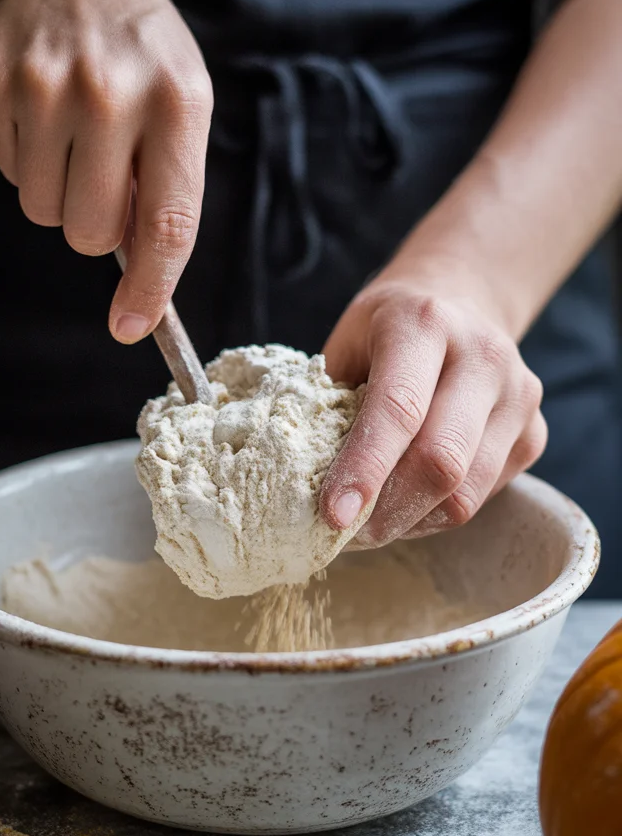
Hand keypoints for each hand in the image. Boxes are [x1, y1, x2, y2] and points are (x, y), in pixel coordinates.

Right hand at [0, 0, 212, 340]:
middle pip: (91, 231)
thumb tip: (142, 279)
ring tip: (75, 134)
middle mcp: (111, 93)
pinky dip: (27, 159)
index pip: (168, 223)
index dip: (151, 288)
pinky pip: (9, 174)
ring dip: (60, 192)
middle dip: (97, 224)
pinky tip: (43, 111)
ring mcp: (44, 87)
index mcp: (177, 102)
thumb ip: (170, 185)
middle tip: (106, 175)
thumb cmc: (138, 50)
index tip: (134, 327)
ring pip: (43, 212)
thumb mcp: (182, 99)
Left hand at [319, 276, 546, 544]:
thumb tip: (301, 483)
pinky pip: (483, 496)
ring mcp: (519, 395)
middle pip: (441, 459)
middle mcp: (482, 355)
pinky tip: (409, 506)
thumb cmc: (387, 330)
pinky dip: (438, 515)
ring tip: (372, 526)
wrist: (462, 301)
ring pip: (467, 491)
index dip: (364, 469)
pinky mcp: (535, 433)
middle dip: (387, 511)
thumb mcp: (348, 343)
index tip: (333, 515)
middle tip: (346, 535)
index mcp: (424, 323)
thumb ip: (330, 403)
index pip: (399, 409)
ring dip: (412, 523)